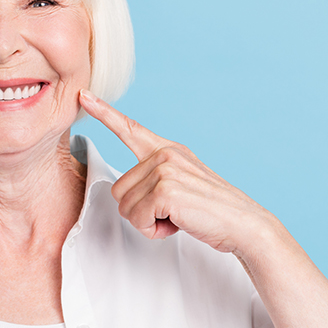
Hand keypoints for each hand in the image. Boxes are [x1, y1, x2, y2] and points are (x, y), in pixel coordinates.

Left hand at [79, 90, 270, 254]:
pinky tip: (177, 223)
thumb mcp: (182, 184)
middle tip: (172, 212)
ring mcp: (164, 170)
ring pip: (125, 207)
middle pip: (118, 190)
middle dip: (140, 211)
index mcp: (168, 150)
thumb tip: (125, 194)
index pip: (130, 128)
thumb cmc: (211, 211)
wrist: (244, 225)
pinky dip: (153, 231)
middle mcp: (164, 154)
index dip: (104, 113)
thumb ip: (156, 178)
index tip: (84, 96)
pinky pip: (137, 219)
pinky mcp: (164, 191)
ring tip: (178, 217)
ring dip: (148, 222)